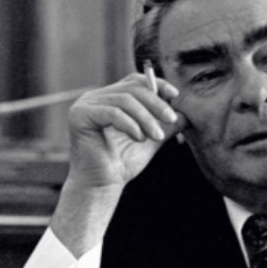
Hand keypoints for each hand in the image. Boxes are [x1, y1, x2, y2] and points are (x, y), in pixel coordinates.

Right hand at [67, 73, 185, 189]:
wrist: (102, 186)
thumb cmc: (122, 164)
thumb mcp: (151, 140)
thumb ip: (166, 126)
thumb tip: (186, 115)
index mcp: (110, 99)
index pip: (135, 81)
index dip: (156, 84)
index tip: (175, 94)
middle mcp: (95, 98)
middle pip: (132, 88)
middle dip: (156, 103)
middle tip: (172, 119)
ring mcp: (85, 105)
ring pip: (125, 100)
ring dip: (146, 118)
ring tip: (156, 136)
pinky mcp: (79, 115)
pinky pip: (112, 113)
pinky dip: (130, 124)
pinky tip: (139, 138)